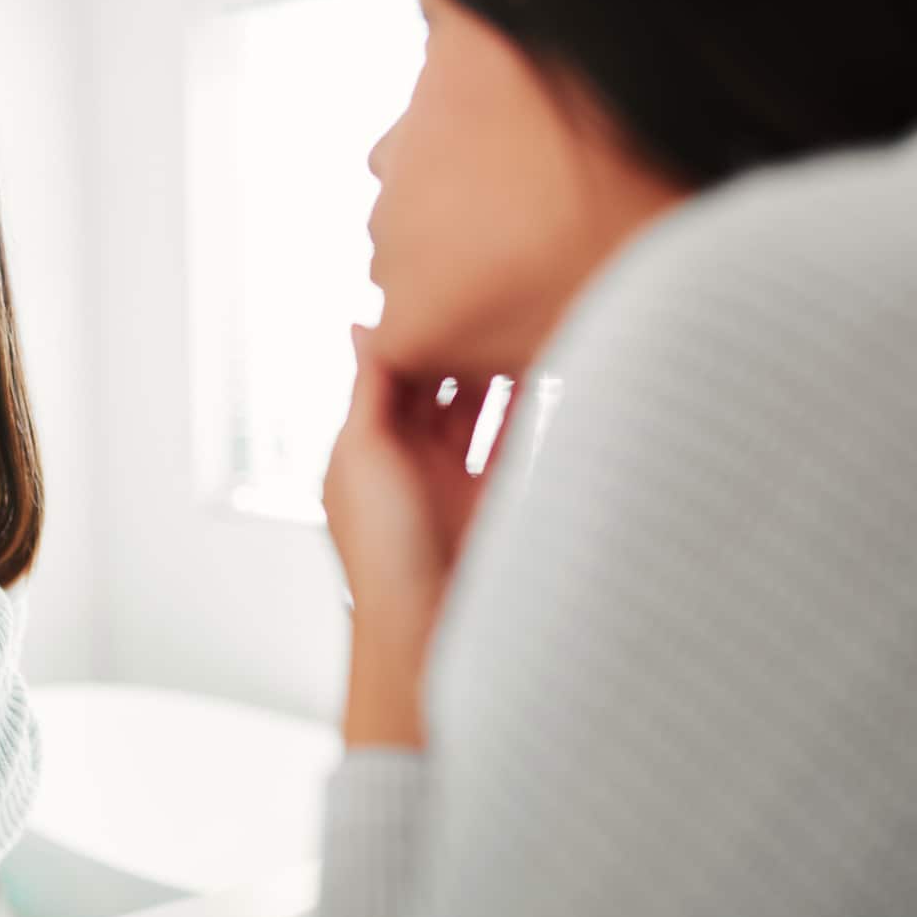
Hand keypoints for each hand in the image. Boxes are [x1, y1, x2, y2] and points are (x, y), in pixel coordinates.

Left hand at [322, 324, 514, 745]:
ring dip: (502, 370)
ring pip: (485, 410)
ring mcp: (461, 483)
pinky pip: (522, 440)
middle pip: (442, 387)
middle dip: (464, 346)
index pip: (394, 375)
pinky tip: (555, 366)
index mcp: (370, 452)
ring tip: (526, 318)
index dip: (417, 333)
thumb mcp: (361, 456)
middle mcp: (415, 464)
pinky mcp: (504, 502)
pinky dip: (536, 406)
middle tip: (496, 292)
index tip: (443, 282)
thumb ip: (371, 389)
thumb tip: (365, 323)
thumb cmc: (382, 554)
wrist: (429, 635)